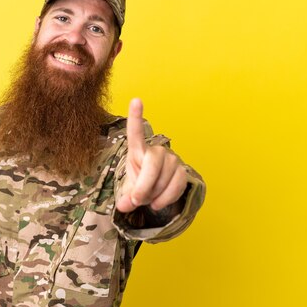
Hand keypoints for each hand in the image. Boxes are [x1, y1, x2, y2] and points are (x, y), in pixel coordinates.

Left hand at [116, 98, 187, 212]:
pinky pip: (176, 186)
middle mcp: (156, 151)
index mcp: (137, 150)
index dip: (136, 117)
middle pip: (153, 164)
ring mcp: (171, 160)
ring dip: (154, 195)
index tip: (136, 100)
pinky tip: (158, 202)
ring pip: (164, 179)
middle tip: (136, 200)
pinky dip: (166, 199)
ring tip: (147, 200)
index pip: (135, 132)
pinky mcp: (182, 171)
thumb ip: (125, 196)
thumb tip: (124, 206)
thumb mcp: (128, 189)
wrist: (155, 191)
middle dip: (144, 185)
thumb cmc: (138, 183)